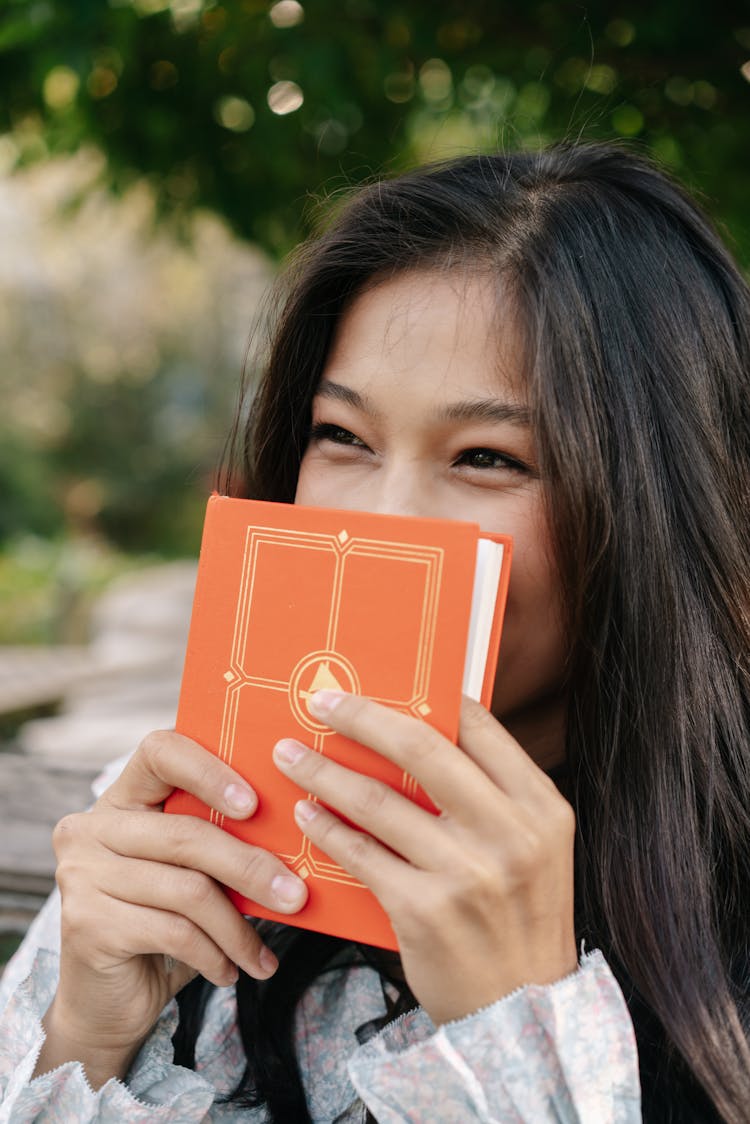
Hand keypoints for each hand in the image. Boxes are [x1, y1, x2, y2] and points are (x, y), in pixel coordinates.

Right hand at [38, 730, 307, 1085]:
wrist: (106, 1002)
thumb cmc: (163, 923)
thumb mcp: (191, 872)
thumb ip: (219, 840)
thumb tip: (298, 831)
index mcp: (122, 798)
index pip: (161, 752)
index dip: (209, 770)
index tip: (255, 804)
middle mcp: (92, 827)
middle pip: (186, 834)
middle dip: (250, 868)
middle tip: (296, 897)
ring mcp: (82, 874)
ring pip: (187, 890)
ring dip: (238, 928)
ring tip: (263, 956)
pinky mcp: (86, 923)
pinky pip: (173, 931)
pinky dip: (214, 954)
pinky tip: (230, 971)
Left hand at [273, 691, 576, 1024]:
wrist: (522, 1014)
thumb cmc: (517, 917)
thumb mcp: (531, 848)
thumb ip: (489, 795)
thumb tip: (420, 731)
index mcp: (540, 806)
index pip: (477, 726)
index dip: (424, 696)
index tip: (380, 683)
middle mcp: (509, 833)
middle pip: (420, 748)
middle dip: (360, 718)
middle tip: (320, 702)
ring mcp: (467, 873)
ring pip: (378, 800)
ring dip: (324, 771)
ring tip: (290, 754)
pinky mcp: (424, 911)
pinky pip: (361, 854)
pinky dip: (328, 828)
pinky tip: (308, 814)